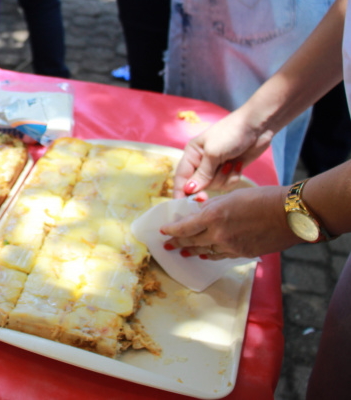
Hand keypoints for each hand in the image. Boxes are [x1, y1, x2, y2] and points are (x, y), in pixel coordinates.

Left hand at [160, 185, 298, 258]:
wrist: (290, 215)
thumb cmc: (262, 199)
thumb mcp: (231, 197)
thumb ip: (213, 207)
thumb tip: (200, 213)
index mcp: (213, 216)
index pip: (185, 227)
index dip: (172, 230)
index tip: (163, 231)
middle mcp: (219, 234)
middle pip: (191, 242)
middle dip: (177, 243)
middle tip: (167, 245)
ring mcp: (231, 246)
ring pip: (205, 251)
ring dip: (192, 251)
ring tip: (183, 252)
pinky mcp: (242, 254)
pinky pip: (221, 255)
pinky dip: (211, 254)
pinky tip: (205, 254)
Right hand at [173, 108, 273, 198]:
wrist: (257, 127)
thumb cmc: (231, 134)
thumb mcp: (213, 153)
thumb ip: (202, 174)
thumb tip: (189, 190)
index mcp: (192, 154)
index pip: (181, 177)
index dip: (181, 192)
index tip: (184, 205)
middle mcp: (201, 162)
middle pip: (198, 185)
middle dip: (206, 186)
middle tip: (206, 197)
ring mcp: (216, 167)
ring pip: (214, 185)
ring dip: (223, 178)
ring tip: (231, 164)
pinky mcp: (230, 170)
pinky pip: (228, 183)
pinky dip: (233, 176)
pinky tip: (238, 164)